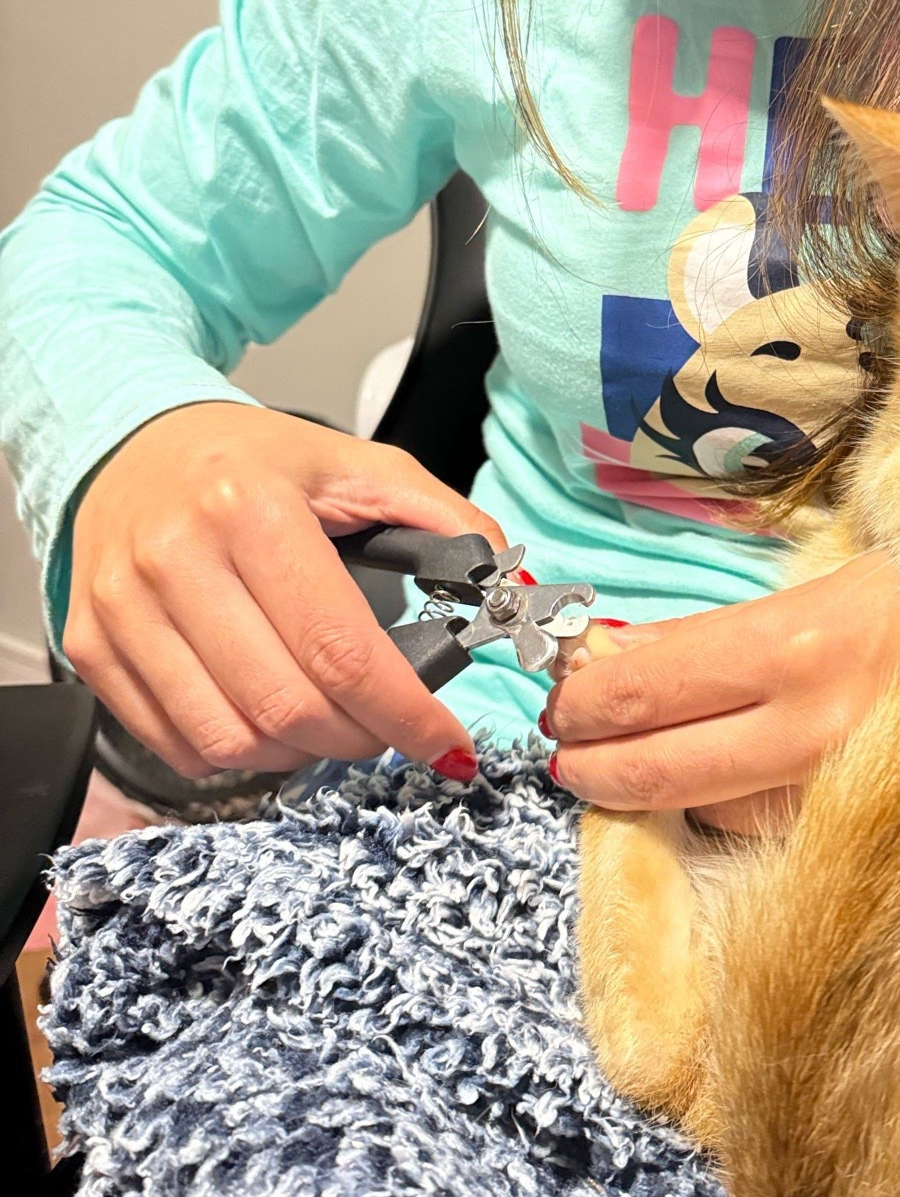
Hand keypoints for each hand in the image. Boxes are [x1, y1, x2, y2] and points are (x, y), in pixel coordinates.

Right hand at [65, 401, 497, 778]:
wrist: (131, 442)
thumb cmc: (252, 462)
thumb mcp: (358, 465)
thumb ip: (448, 519)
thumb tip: (512, 588)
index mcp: (248, 507)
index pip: (339, 647)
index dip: (403, 712)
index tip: (445, 742)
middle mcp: (175, 558)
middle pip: (285, 704)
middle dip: (360, 738)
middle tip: (390, 730)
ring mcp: (121, 608)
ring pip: (228, 738)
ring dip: (300, 755)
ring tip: (333, 723)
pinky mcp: (91, 645)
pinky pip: (175, 742)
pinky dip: (237, 753)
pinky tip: (268, 719)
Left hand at [542, 549, 899, 833]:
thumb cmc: (892, 608)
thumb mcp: (789, 599)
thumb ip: (687, 640)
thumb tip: (596, 665)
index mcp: (792, 648)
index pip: (643, 692)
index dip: (582, 702)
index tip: (561, 701)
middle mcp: (814, 728)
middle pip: (657, 770)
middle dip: (591, 763)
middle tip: (567, 749)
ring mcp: (836, 791)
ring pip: (699, 811)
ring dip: (648, 793)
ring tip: (623, 763)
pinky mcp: (852, 830)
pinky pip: (752, 830)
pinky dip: (713, 808)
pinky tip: (704, 784)